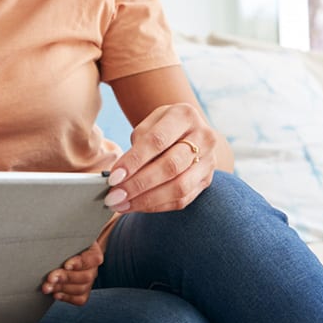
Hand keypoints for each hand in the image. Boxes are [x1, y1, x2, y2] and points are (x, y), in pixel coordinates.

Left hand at [41, 242, 102, 304]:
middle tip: (50, 277)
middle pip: (86, 277)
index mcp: (93, 252)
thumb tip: (49, 238)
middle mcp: (93, 268)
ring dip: (62, 288)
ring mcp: (89, 281)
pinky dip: (67, 298)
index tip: (66, 265)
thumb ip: (63, 237)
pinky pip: (80, 299)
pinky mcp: (84, 291)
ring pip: (82, 289)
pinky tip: (55, 294)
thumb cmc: (67, 242)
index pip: (91, 259)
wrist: (68, 250)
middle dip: (66, 278)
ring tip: (47, 287)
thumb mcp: (67, 237)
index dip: (79, 263)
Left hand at [103, 102, 219, 212]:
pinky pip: (182, 200)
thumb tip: (119, 177)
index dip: (134, 161)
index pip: (157, 141)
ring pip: (178, 187)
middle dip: (139, 184)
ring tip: (122, 205)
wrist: (187, 132)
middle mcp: (203, 137)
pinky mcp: (206, 181)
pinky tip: (136, 206)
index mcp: (185, 115)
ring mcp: (209, 161)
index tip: (113, 177)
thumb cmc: (161, 128)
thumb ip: (138, 145)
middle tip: (114, 196)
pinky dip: (156, 206)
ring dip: (146, 200)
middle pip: (170, 166)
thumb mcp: (148, 125)